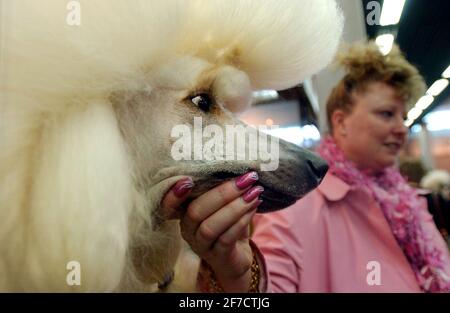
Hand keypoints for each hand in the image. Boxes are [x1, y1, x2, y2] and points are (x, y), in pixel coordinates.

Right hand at [161, 172, 262, 291]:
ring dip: (234, 207)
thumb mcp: (221, 205)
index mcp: (183, 213)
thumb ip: (221, 188)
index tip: (187, 180)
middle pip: (195, 211)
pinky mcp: (217, 256)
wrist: (236, 258)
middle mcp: (187, 230)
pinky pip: (226, 238)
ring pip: (210, 226)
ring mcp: (200, 245)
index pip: (168, 206)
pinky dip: (241, 221)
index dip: (172, 195)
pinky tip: (253, 208)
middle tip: (245, 179)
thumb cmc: (227, 225)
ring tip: (254, 193)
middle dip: (222, 193)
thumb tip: (238, 165)